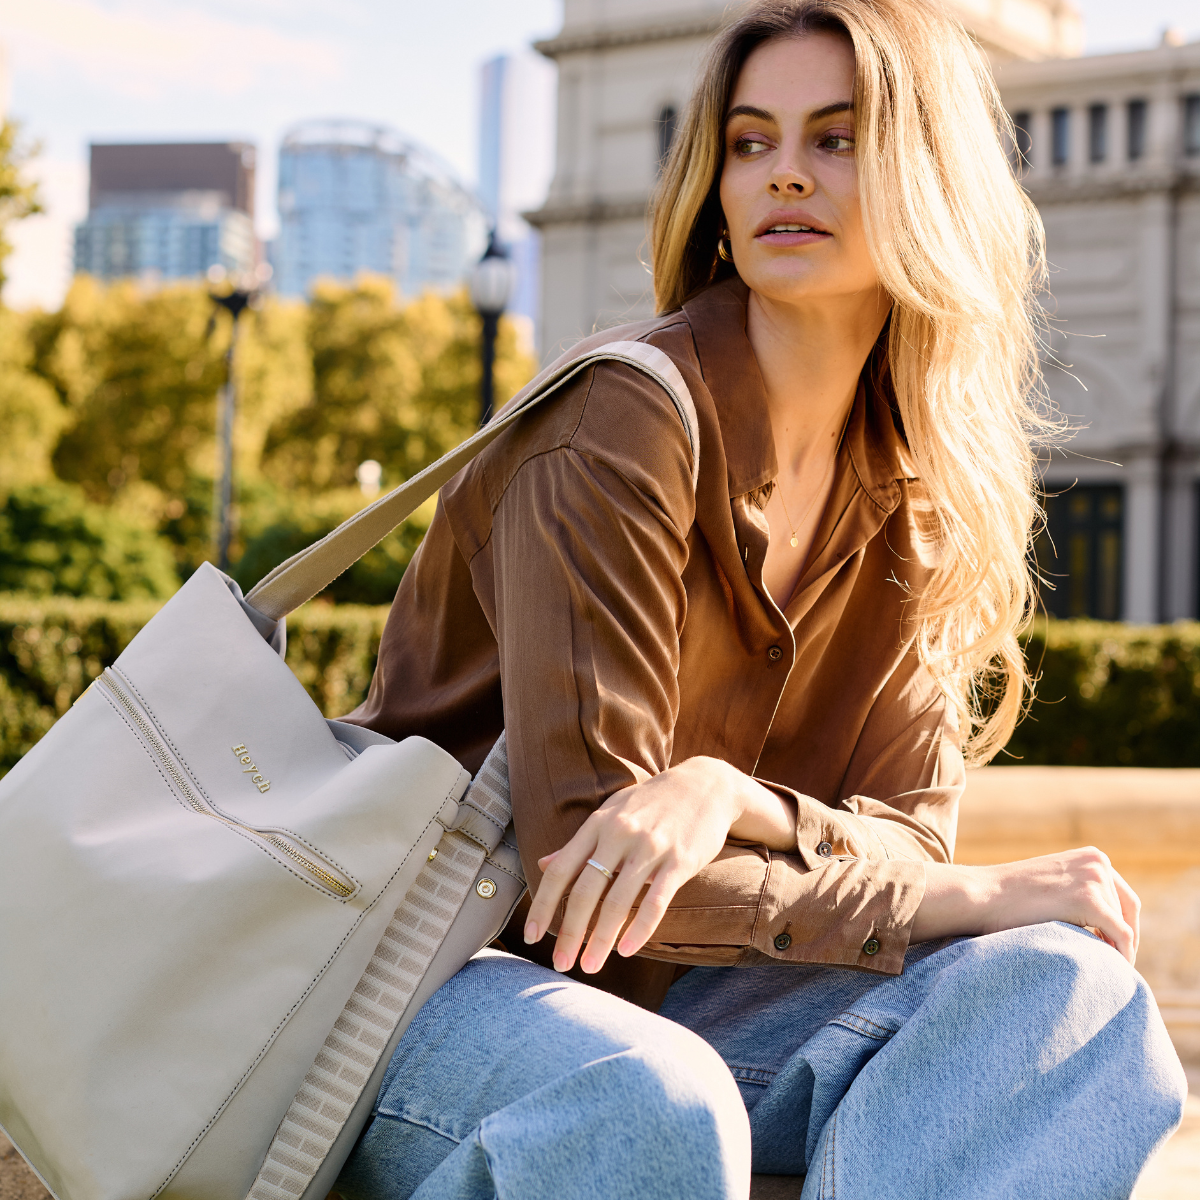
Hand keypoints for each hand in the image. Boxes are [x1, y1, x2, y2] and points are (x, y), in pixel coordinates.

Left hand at [523, 757, 796, 974]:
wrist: (705, 784)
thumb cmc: (652, 802)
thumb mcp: (612, 811)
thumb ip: (580, 842)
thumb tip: (544, 864)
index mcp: (598, 824)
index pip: (561, 870)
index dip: (543, 905)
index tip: (531, 935)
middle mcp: (619, 834)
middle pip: (585, 891)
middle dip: (570, 932)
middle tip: (560, 964)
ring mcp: (650, 847)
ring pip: (617, 901)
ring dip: (601, 939)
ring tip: (590, 966)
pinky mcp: (680, 860)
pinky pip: (656, 901)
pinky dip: (640, 929)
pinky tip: (627, 949)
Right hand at [913, 848, 1140, 963]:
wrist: (981, 896)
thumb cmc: (1007, 897)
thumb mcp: (1051, 883)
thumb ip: (1077, 891)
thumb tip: (1103, 927)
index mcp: (1091, 856)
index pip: (1122, 895)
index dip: (1122, 923)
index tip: (1113, 948)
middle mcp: (1098, 862)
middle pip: (1129, 909)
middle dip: (1123, 937)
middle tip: (1114, 963)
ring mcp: (1094, 879)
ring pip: (1124, 925)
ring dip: (1114, 946)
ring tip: (1096, 965)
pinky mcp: (1089, 900)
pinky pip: (1121, 935)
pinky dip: (1123, 954)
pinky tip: (1112, 968)